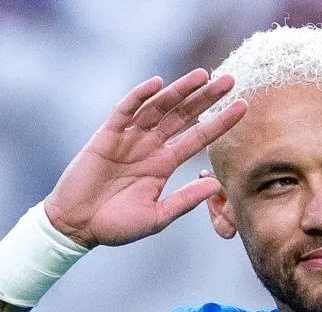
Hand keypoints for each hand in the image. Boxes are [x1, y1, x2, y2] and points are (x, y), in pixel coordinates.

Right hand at [44, 69, 247, 247]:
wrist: (77, 226)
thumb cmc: (116, 225)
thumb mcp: (157, 216)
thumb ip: (185, 200)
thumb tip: (216, 183)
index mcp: (164, 164)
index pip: (198, 137)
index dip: (220, 122)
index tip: (243, 106)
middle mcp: (150, 146)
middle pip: (183, 115)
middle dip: (206, 97)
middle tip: (230, 79)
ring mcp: (129, 138)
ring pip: (159, 107)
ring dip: (179, 90)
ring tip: (203, 75)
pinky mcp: (106, 136)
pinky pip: (125, 111)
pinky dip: (139, 96)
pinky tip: (157, 83)